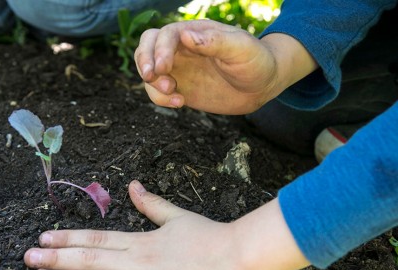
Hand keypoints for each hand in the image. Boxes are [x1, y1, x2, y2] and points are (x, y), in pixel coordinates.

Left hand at [24, 181, 308, 269]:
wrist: (241, 258)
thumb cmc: (211, 237)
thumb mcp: (178, 216)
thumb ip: (152, 203)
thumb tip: (133, 185)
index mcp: (141, 241)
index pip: (96, 239)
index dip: (68, 239)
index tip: (44, 239)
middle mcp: (137, 262)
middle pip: (90, 260)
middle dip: (56, 259)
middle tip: (26, 258)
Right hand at [134, 20, 316, 114]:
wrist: (261, 86)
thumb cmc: (256, 62)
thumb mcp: (241, 49)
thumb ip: (216, 41)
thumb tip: (185, 36)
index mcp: (195, 32)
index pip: (165, 35)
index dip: (159, 50)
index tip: (164, 68)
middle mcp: (182, 48)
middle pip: (147, 45)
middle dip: (143, 61)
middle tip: (151, 77)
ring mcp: (179, 68)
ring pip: (148, 70)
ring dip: (152, 84)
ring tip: (173, 94)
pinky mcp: (179, 87)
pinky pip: (157, 92)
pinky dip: (160, 98)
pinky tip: (179, 102)